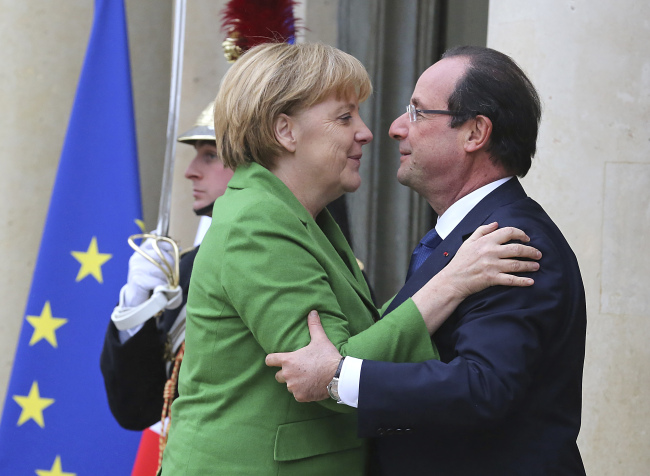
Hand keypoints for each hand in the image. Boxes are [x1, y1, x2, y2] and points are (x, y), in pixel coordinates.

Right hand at [123, 237, 176, 306]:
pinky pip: (159, 281)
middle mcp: (137, 257)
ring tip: (163, 282)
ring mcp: (137, 268)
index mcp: (141, 251)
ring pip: (162, 270)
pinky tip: (159, 287)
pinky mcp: (138, 280)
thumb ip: (162, 255)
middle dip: (171, 266)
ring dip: (167, 278)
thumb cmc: (148, 278)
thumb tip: (178, 247)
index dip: (168, 245)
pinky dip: (163, 286)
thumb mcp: (153, 264)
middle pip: (164, 257)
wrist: (134, 296)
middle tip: (169, 274)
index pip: (155, 242)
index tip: (178, 249)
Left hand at [265, 311, 340, 401]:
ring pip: (289, 386)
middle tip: (298, 370)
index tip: (275, 360)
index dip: (272, 360)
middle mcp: (287, 374)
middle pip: (278, 376)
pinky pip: (297, 395)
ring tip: (307, 378)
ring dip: (295, 383)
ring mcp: (293, 387)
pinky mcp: (300, 396)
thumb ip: (313, 326)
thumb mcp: (320, 339)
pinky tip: (312, 386)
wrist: (338, 376)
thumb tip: (312, 311)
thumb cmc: (327, 356)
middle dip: (286, 373)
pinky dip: (303, 392)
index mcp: (288, 360)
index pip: (269, 360)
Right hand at [412, 222, 540, 333]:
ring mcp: (492, 266)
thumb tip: (496, 224)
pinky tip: (531, 282)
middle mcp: (490, 252)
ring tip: (537, 266)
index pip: (509, 232)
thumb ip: (482, 231)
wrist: (452, 280)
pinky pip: (511, 280)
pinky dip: (522, 281)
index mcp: (486, 241)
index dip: (521, 234)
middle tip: (538, 254)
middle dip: (531, 251)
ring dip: (529, 265)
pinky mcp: (492, 279)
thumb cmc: (460, 261)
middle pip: (517, 249)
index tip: (527, 239)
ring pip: (516, 264)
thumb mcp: (468, 242)